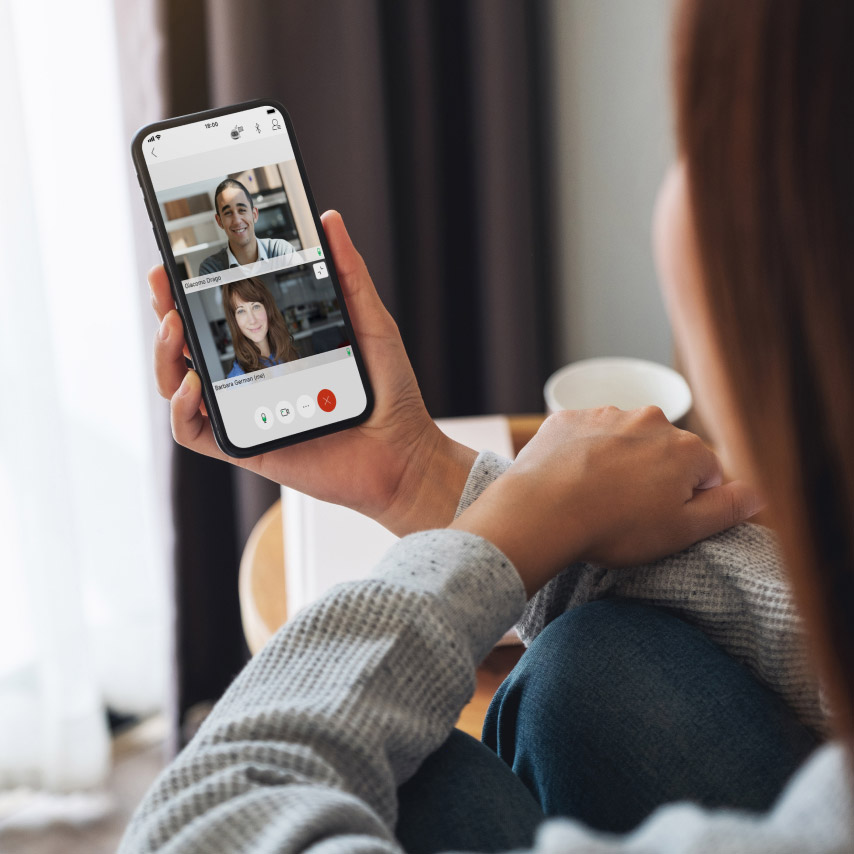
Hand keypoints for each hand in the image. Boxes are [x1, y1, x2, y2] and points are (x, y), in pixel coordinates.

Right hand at [151, 211, 474, 535]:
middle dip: (165, 310)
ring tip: (174, 326)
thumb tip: (331, 220)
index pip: (219, 313)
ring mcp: (245, 412)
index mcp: (273, 346)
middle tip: (161, 281)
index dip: (189, 288)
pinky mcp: (246, 446)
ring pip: (178, 384)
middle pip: (188, 344)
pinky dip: (181, 408)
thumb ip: (348, 274)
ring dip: (164, 354)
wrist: (404, 452)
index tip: (175, 257)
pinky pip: (193, 432)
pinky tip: (194, 383)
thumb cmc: (389, 392)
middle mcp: (252, 377)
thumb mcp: (370, 323)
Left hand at [451, 406, 762, 595]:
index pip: (706, 473)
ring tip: (595, 498)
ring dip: (617, 463)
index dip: (688, 501)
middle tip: (627, 512)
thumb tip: (760, 494)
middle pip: (664, 452)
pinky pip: (584, 435)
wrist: (542, 511)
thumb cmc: (614, 526)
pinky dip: (581, 454)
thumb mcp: (683, 529)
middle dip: (653, 477)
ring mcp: (604, 414)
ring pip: (623, 441)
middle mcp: (649, 419)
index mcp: (685, 447)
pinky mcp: (566, 418)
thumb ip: (728, 509)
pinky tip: (570, 480)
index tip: (662, 520)